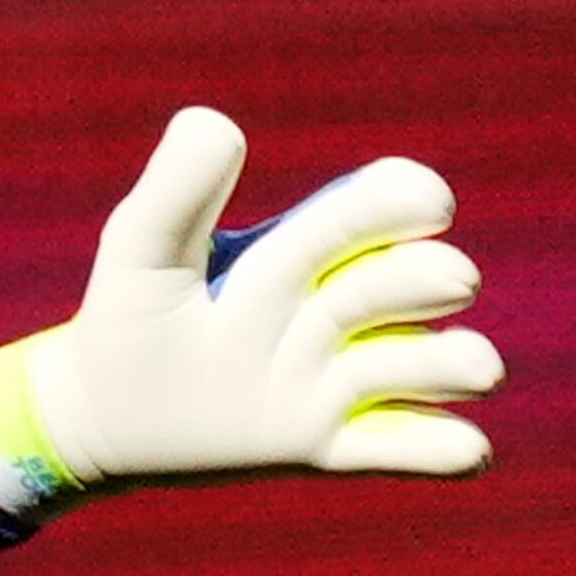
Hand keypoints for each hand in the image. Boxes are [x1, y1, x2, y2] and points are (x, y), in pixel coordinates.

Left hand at [0, 107, 502, 508]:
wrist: (100, 412)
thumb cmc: (128, 316)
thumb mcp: (140, 253)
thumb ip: (174, 193)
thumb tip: (212, 123)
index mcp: (302, 248)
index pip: (373, 211)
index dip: (403, 203)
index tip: (425, 203)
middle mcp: (337, 309)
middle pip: (412, 283)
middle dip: (430, 280)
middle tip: (450, 282)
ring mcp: (337, 378)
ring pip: (423, 365)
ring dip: (452, 364)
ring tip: (475, 367)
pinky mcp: (326, 441)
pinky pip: (397, 446)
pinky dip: (438, 449)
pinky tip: (470, 452)